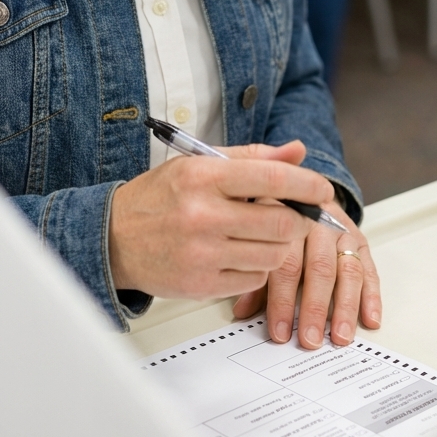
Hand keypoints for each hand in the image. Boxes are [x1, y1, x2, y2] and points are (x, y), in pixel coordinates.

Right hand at [108, 140, 333, 300]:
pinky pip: (254, 279)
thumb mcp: (198, 163)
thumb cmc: (159, 197)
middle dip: (297, 219)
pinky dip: (257, 267)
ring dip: (278, 245)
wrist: (114, 237)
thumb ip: (252, 157)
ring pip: (273, 255)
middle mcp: (203, 215)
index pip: (271, 179)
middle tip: (293, 215)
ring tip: (260, 233)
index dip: (306, 184)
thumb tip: (297, 151)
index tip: (322, 189)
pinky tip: (240, 253)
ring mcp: (203, 254)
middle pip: (280, 223)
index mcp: (203, 176)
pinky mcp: (202, 285)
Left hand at [232, 204, 381, 350]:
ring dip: (345, 307)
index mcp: (289, 219)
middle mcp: (319, 223)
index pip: (287, 263)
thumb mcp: (261, 239)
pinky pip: (370, 269)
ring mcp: (343, 231)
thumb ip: (256, 276)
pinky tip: (370, 319)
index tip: (280, 331)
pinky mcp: (361, 242)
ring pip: (348, 270)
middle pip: (319, 267)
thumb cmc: (279, 223)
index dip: (282, 300)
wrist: (303, 192)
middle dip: (315, 307)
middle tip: (310, 339)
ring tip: (339, 336)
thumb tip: (242, 311)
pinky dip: (372, 296)